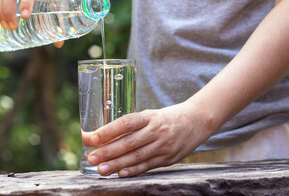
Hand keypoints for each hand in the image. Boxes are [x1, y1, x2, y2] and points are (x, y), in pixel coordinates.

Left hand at [82, 101, 214, 176]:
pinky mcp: (168, 158)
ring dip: (117, 164)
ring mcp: (163, 145)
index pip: (127, 122)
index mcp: (150, 116)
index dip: (109, 131)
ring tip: (101, 170)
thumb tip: (103, 136)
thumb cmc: (167, 118)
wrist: (196, 121)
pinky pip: (148, 165)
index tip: (92, 137)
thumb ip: (131, 126)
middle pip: (130, 142)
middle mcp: (157, 130)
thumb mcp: (151, 115)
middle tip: (91, 158)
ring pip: (137, 156)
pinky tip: (121, 174)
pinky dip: (134, 170)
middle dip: (108, 151)